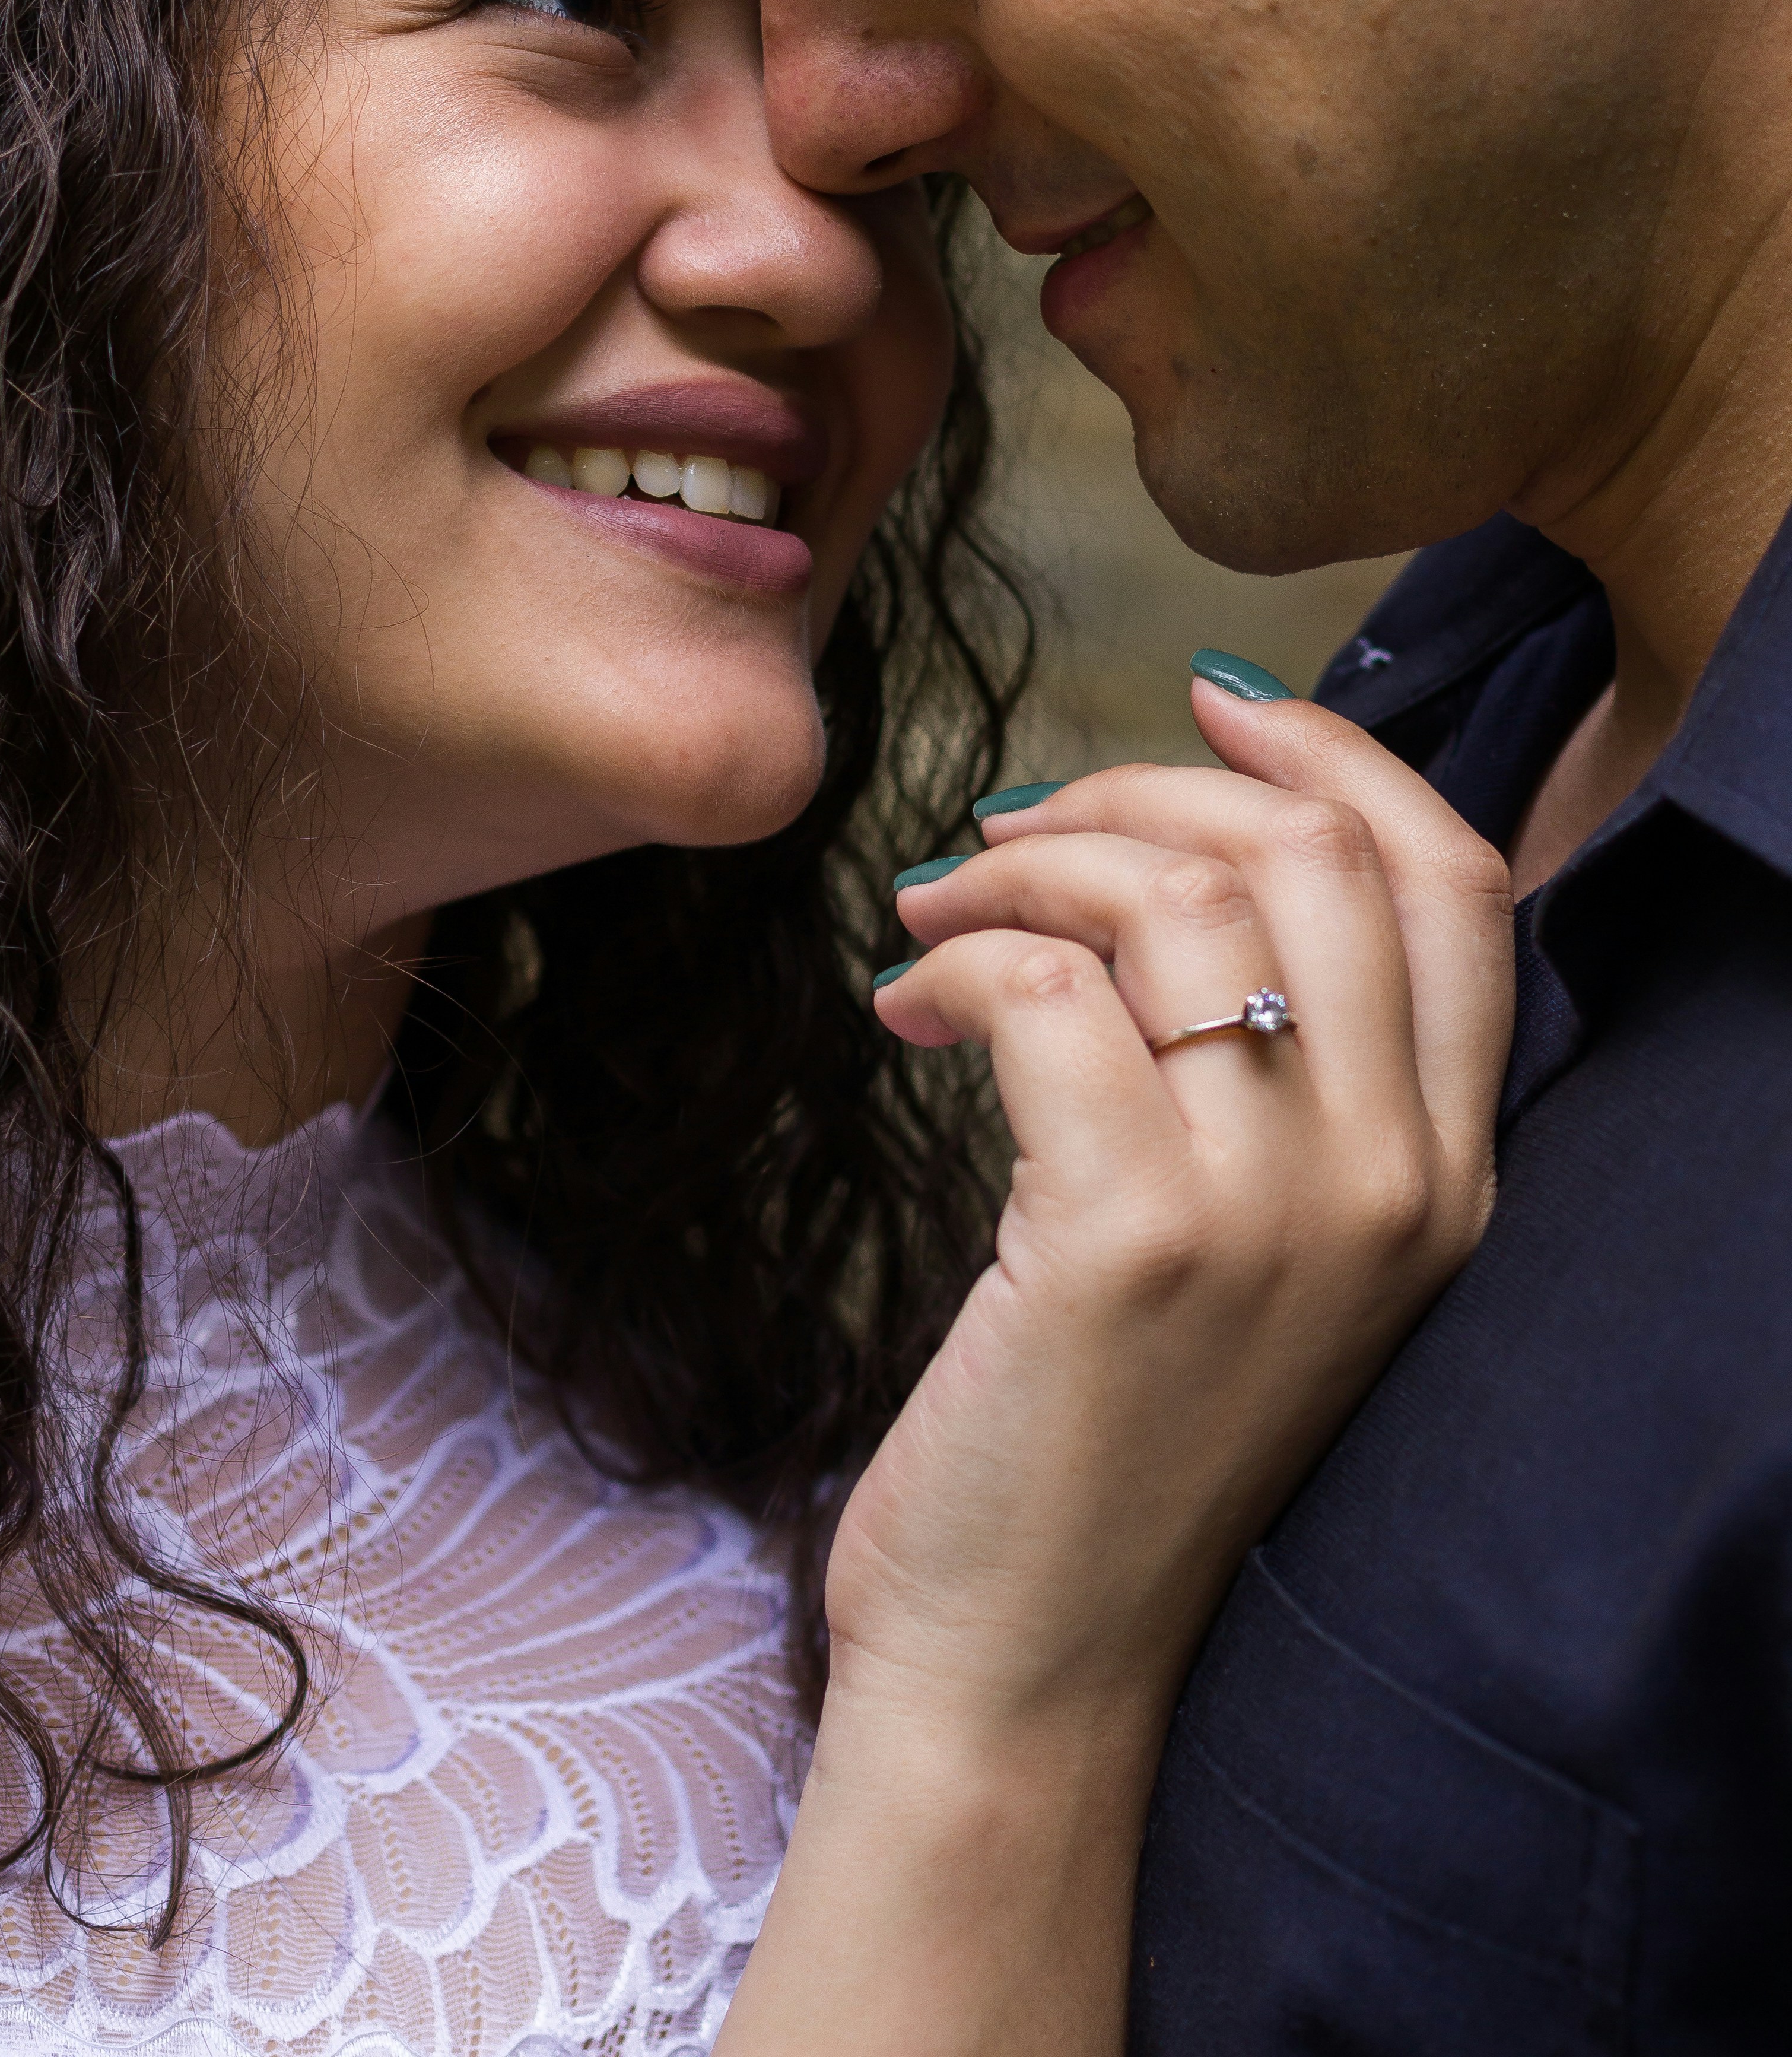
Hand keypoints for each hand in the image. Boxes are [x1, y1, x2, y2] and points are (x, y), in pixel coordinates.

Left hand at [722, 686, 1511, 2056]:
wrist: (1032, 1661)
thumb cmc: (1114, 1429)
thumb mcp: (1258, 1244)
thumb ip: (1274, 1069)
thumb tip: (1187, 840)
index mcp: (1447, 1173)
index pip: (1459, 880)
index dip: (1335, 756)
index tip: (1206, 700)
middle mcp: (1397, 1182)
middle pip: (1307, 855)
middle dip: (1138, 790)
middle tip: (1011, 828)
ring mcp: (1277, 1210)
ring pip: (1176, 897)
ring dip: (1026, 864)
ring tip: (937, 915)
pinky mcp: (1134, 1235)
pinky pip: (1049, 984)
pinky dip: (960, 956)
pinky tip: (903, 1007)